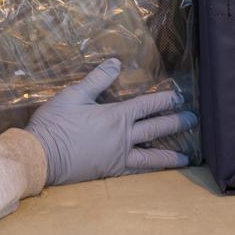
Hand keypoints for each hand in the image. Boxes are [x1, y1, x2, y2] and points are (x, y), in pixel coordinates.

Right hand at [25, 59, 196, 186]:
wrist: (42, 156)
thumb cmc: (55, 123)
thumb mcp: (73, 95)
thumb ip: (97, 80)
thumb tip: (116, 63)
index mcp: (116, 116)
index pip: (147, 105)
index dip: (165, 100)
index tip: (180, 97)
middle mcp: (123, 138)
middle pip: (155, 128)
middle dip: (176, 123)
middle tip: (193, 120)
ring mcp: (118, 157)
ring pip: (151, 156)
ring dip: (170, 154)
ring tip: (186, 156)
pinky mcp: (110, 171)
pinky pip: (136, 170)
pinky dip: (149, 169)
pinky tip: (156, 170)